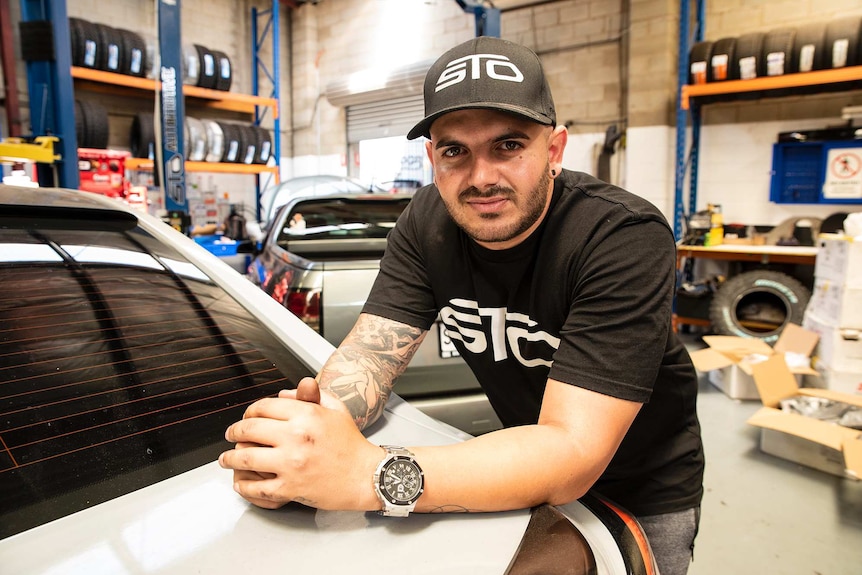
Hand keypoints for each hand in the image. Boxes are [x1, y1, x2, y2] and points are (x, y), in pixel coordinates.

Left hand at [218, 377, 382, 510]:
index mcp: (306, 415)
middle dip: (234, 432)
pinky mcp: (290, 488)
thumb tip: (282, 395)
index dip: (250, 411)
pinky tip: (240, 483)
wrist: (366, 475)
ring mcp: (291, 463)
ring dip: (230, 458)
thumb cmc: (352, 443)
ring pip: (246, 458)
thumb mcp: (335, 409)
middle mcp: (295, 437)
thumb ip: (309, 397)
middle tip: (230, 435)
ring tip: (226, 459)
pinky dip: (244, 487)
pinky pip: (257, 488)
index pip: (264, 407)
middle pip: (249, 430)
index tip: (246, 417)